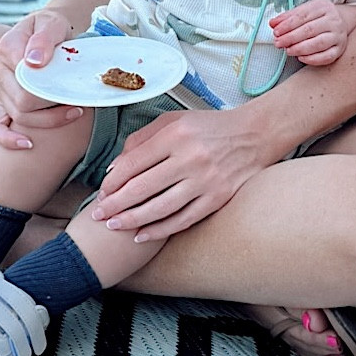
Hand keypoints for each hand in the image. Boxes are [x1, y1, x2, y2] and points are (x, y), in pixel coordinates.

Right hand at [0, 7, 84, 149]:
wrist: (48, 31)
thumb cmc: (52, 27)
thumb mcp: (52, 23)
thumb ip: (44, 38)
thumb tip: (33, 63)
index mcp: (7, 48)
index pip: (23, 78)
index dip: (48, 87)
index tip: (70, 87)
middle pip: (22, 101)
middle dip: (52, 107)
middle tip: (77, 104)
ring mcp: (0, 88)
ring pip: (18, 115)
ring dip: (48, 120)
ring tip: (73, 113)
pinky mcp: (3, 102)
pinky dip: (9, 139)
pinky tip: (28, 144)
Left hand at [88, 107, 269, 241]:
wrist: (256, 134)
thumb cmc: (210, 127)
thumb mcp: (174, 120)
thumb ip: (142, 140)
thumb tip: (115, 169)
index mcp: (175, 134)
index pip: (133, 163)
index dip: (112, 182)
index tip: (102, 192)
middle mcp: (190, 157)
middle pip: (142, 188)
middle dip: (115, 204)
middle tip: (99, 214)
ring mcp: (206, 180)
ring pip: (160, 207)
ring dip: (132, 220)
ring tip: (114, 226)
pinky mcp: (218, 198)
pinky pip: (183, 219)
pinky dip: (160, 230)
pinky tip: (142, 235)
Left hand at [269, 0, 349, 66]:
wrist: (341, 22)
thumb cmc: (318, 17)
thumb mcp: (304, 11)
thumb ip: (287, 17)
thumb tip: (272, 23)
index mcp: (323, 7)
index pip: (302, 16)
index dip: (287, 25)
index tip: (276, 32)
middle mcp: (333, 20)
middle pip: (309, 30)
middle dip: (290, 38)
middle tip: (278, 43)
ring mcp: (338, 35)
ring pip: (318, 43)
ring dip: (300, 49)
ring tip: (287, 50)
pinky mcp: (340, 49)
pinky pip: (326, 57)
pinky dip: (312, 59)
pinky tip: (300, 58)